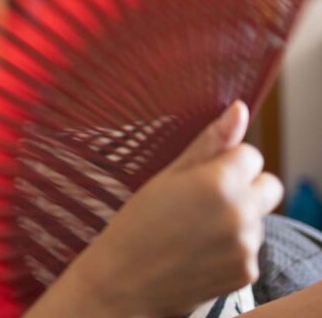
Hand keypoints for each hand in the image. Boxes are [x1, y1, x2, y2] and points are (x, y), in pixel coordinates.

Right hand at [54, 101, 283, 317]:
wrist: (123, 283)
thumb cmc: (136, 224)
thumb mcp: (167, 176)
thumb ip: (210, 143)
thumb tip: (239, 109)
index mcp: (219, 181)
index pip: (251, 154)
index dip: (226, 161)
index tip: (200, 175)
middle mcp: (240, 212)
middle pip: (269, 185)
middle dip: (245, 186)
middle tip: (204, 199)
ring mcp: (246, 245)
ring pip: (258, 217)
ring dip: (237, 217)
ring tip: (194, 229)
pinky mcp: (247, 272)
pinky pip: (250, 247)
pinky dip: (231, 247)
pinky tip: (199, 250)